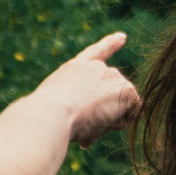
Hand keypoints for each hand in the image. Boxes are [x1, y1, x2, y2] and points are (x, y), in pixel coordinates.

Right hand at [24, 32, 141, 145]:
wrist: (51, 114)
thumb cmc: (46, 117)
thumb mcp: (55, 108)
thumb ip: (74, 112)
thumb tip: (86, 137)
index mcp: (75, 68)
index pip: (96, 53)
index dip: (110, 44)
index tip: (122, 37)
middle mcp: (96, 68)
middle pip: (110, 96)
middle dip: (102, 114)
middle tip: (81, 125)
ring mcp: (113, 76)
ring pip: (119, 108)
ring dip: (107, 121)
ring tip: (86, 123)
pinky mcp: (127, 89)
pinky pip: (130, 116)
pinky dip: (118, 125)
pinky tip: (101, 122)